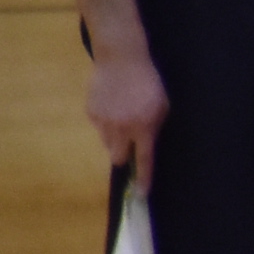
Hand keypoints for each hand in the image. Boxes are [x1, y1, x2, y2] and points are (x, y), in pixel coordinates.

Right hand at [86, 46, 167, 192]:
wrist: (122, 60)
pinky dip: (106, 123)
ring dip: (116, 139)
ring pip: (107, 143)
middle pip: (118, 158)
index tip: (142, 194)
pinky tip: (112, 106)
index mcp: (143, 128)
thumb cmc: (149, 83)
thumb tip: (145, 146)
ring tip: (122, 119)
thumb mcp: (162, 106)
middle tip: (130, 145)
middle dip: (125, 156)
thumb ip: (154, 128)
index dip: (144, 178)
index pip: (144, 160)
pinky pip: (99, 127)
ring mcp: (103, 121)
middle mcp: (121, 129)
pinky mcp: (91, 112)